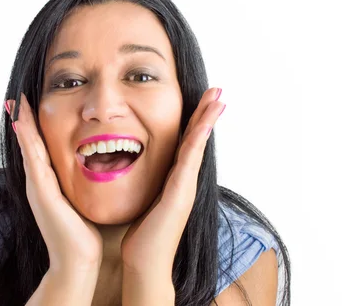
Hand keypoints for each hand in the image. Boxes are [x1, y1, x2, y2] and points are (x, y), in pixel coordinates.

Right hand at [7, 93, 102, 272]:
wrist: (77, 259)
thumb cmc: (82, 232)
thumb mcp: (78, 200)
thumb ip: (78, 185)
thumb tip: (95, 168)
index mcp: (47, 182)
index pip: (39, 147)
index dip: (34, 126)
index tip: (30, 104)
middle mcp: (38, 182)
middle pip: (28, 143)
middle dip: (23, 119)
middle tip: (16, 97)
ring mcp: (37, 186)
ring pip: (28, 147)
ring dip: (22, 123)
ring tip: (17, 102)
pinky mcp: (41, 192)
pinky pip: (33, 160)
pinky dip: (27, 140)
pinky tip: (23, 123)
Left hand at [120, 87, 224, 280]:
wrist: (145, 263)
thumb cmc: (142, 236)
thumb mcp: (146, 201)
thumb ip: (148, 185)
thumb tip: (135, 170)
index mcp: (175, 180)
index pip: (186, 143)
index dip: (194, 121)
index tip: (202, 101)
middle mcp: (184, 181)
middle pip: (197, 139)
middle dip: (207, 114)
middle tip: (217, 91)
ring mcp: (186, 186)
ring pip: (198, 145)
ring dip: (208, 120)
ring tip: (218, 97)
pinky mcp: (181, 193)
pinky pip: (190, 159)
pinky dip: (199, 139)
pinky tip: (205, 122)